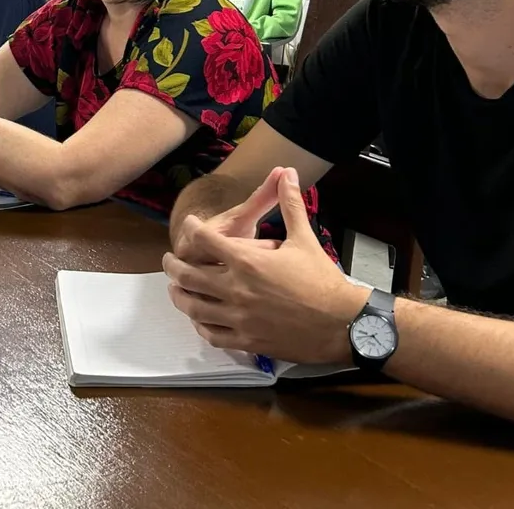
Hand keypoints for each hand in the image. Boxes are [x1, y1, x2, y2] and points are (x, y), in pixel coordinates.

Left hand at [163, 169, 366, 364]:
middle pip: (188, 276)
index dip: (192, 229)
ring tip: (175, 288)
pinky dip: (200, 325)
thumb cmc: (323, 279)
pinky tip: (200, 319)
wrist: (344, 324)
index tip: (190, 225)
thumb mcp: (304, 238)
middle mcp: (236, 289)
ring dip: (180, 296)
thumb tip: (288, 172)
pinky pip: (212, 335)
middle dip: (173, 266)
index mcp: (246, 261)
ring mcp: (239, 318)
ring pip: (194, 308)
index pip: (203, 240)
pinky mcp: (247, 341)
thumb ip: (289, 204)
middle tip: (169, 261)